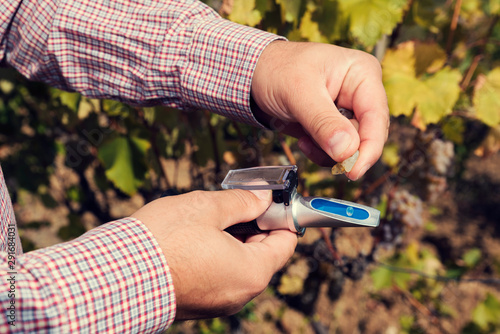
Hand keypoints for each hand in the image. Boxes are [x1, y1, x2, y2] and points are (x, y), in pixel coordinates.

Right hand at [130, 189, 296, 319]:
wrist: (114, 278)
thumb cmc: (162, 242)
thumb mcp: (206, 208)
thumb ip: (242, 201)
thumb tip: (263, 198)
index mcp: (252, 272)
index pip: (285, 242)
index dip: (281, 215)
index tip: (270, 199)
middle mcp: (240, 293)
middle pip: (263, 252)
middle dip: (254, 224)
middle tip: (236, 201)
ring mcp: (219, 302)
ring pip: (240, 263)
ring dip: (233, 238)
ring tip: (210, 217)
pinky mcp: (200, 302)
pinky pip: (220, 274)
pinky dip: (217, 254)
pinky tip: (196, 237)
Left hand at [252, 41, 389, 179]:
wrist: (254, 76)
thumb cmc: (277, 69)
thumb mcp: (298, 92)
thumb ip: (323, 122)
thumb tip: (347, 151)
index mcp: (362, 74)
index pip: (376, 117)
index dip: (369, 147)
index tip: (353, 171)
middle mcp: (360, 94)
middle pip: (367, 136)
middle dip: (343, 150)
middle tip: (319, 151)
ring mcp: (347, 112)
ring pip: (351, 148)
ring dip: (327, 152)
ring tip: (305, 138)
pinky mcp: (333, 128)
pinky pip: (336, 152)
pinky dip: (320, 153)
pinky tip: (303, 139)